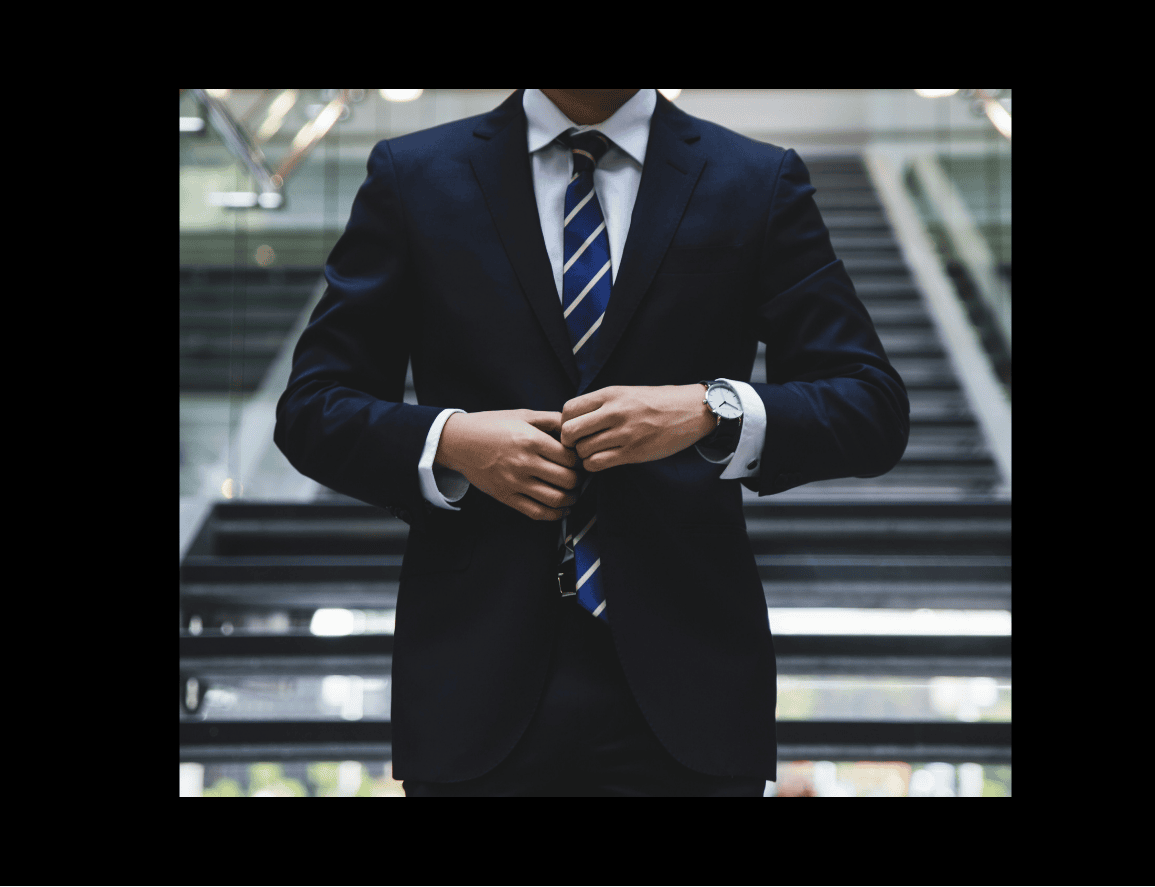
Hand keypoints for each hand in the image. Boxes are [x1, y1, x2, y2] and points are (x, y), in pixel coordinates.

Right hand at [435, 409, 579, 520]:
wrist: (459, 442)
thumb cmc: (492, 426)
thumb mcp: (523, 415)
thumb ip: (551, 419)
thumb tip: (574, 427)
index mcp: (531, 440)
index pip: (570, 458)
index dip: (580, 461)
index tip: (579, 461)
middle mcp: (525, 463)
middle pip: (567, 480)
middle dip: (578, 481)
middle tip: (578, 477)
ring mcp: (515, 482)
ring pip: (555, 499)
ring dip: (571, 499)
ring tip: (572, 494)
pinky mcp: (506, 496)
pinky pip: (536, 512)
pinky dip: (554, 515)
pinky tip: (561, 509)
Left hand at [560, 384, 715, 471]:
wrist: (691, 411)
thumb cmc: (657, 402)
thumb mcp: (626, 392)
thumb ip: (601, 404)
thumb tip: (573, 419)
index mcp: (610, 394)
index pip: (568, 409)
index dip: (564, 422)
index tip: (573, 428)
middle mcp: (614, 412)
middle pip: (569, 431)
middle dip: (569, 441)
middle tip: (578, 444)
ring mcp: (624, 433)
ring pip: (582, 450)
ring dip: (583, 455)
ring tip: (593, 452)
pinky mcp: (633, 452)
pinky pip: (597, 463)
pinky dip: (593, 465)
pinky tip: (602, 460)